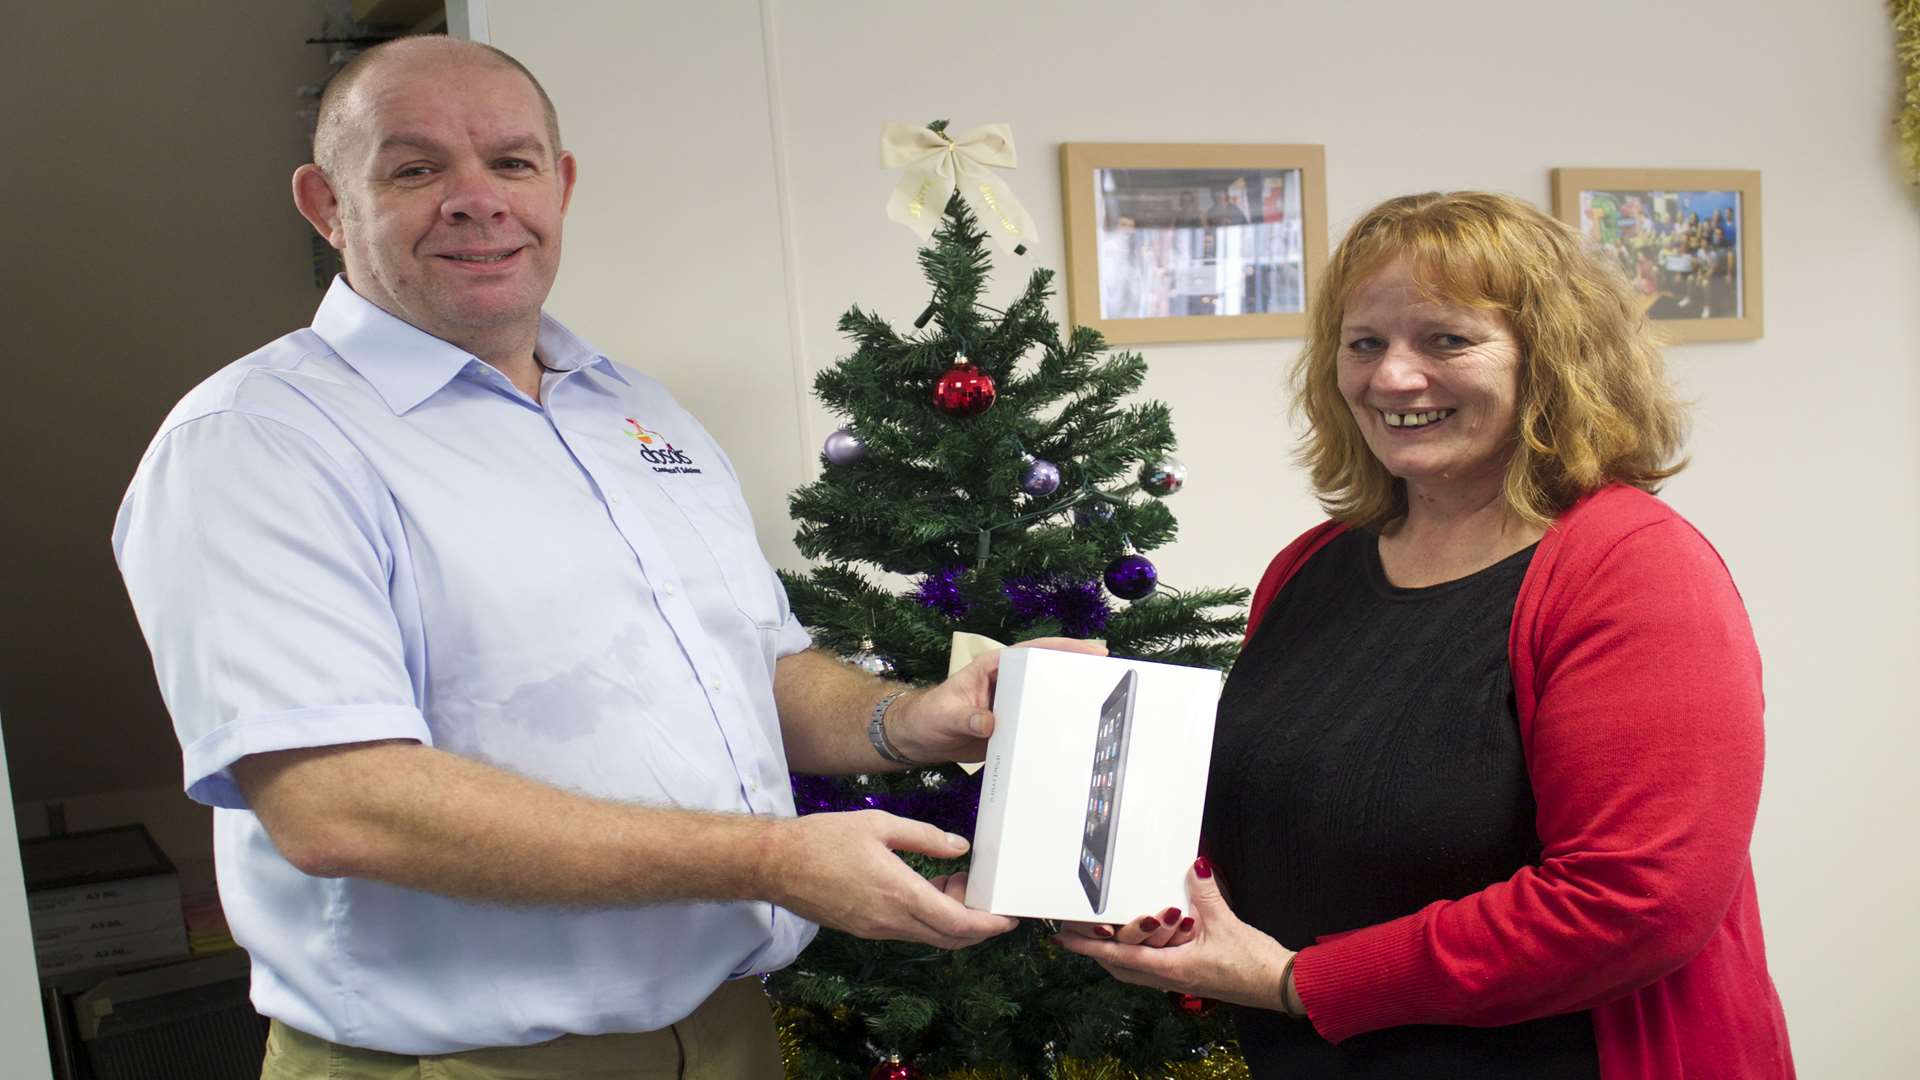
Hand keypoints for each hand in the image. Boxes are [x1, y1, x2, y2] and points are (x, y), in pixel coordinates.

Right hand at [761, 809, 1017, 948]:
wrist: (776, 864)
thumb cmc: (824, 838)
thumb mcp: (880, 824)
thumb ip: (924, 837)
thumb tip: (959, 847)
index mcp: (899, 893)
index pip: (958, 923)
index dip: (989, 925)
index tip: (1009, 917)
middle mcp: (890, 920)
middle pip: (949, 938)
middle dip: (976, 924)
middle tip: (983, 894)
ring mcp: (876, 930)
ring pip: (929, 936)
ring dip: (950, 918)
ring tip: (952, 882)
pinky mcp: (863, 929)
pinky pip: (907, 931)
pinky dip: (927, 918)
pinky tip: (925, 889)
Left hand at [888, 637, 1106, 763]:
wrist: (918, 740)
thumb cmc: (927, 716)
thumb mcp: (944, 715)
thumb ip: (965, 718)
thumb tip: (990, 723)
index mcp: (993, 668)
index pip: (1032, 651)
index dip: (1062, 647)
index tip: (1091, 649)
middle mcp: (1007, 684)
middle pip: (1047, 672)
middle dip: (1077, 672)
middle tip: (1109, 677)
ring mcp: (1012, 706)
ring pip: (1046, 699)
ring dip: (1069, 702)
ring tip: (1101, 708)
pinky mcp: (1012, 728)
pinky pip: (1037, 726)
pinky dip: (1054, 730)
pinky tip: (1074, 740)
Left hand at [1055, 858, 1293, 1010]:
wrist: (1280, 986)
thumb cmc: (1253, 963)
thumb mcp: (1225, 923)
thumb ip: (1205, 893)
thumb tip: (1193, 865)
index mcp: (1170, 969)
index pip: (1118, 956)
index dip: (1088, 947)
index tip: (1063, 940)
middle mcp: (1169, 979)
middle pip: (1120, 968)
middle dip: (1096, 951)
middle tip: (1076, 934)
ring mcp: (1179, 980)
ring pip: (1135, 969)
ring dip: (1116, 953)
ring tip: (1101, 936)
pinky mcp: (1190, 977)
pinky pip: (1153, 967)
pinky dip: (1139, 953)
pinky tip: (1143, 939)